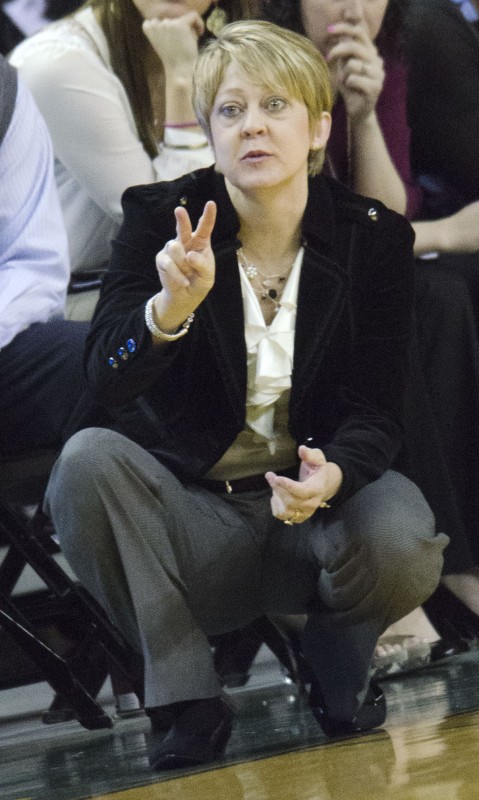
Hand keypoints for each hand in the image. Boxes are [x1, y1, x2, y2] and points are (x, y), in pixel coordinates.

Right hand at [142, 12, 204, 75]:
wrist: (178, 71)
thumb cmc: (173, 60)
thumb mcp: (164, 42)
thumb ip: (167, 29)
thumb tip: (180, 20)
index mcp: (148, 27)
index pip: (158, 20)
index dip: (167, 29)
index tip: (173, 39)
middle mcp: (156, 23)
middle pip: (171, 20)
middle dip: (178, 32)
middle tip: (181, 46)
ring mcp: (168, 23)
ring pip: (182, 20)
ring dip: (186, 31)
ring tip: (187, 45)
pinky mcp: (181, 24)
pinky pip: (193, 16)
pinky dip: (199, 23)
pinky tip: (200, 34)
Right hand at [153, 201, 216, 331]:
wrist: (185, 296)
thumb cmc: (199, 282)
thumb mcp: (207, 276)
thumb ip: (202, 264)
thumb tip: (189, 255)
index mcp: (200, 242)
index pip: (205, 227)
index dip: (208, 216)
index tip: (211, 203)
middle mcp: (185, 242)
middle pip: (183, 228)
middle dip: (181, 219)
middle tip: (179, 210)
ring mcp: (172, 248)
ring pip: (175, 249)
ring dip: (184, 265)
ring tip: (188, 273)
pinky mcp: (162, 258)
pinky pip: (168, 263)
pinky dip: (177, 274)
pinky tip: (183, 280)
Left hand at [265, 445, 342, 524]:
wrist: (323, 487)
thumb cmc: (317, 470)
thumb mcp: (317, 459)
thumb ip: (310, 454)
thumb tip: (301, 449)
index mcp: (317, 489)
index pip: (302, 491)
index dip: (288, 486)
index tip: (276, 478)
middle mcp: (311, 504)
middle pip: (291, 500)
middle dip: (277, 487)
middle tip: (269, 475)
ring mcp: (304, 513)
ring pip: (285, 510)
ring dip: (276, 496)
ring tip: (276, 485)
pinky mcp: (297, 518)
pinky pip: (281, 515)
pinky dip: (275, 505)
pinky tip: (277, 495)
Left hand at [325, 23, 383, 121]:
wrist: (358, 111)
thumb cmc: (350, 88)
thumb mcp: (345, 66)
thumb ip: (344, 51)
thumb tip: (338, 33)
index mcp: (371, 52)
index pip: (360, 32)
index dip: (344, 28)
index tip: (328, 31)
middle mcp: (377, 60)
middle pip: (355, 46)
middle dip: (338, 51)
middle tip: (328, 58)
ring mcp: (378, 74)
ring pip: (353, 64)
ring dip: (344, 74)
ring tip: (346, 82)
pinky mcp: (376, 87)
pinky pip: (354, 79)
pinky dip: (348, 84)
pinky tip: (351, 90)